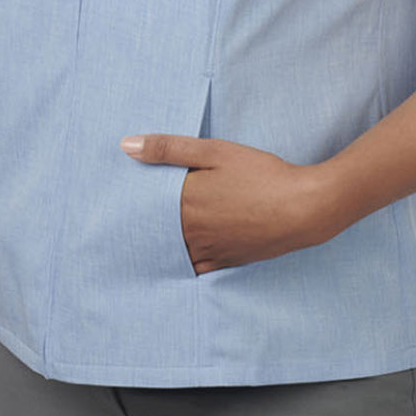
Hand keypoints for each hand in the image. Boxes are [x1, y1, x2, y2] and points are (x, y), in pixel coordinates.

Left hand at [121, 132, 328, 272]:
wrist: (304, 209)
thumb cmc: (261, 175)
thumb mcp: (216, 151)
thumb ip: (169, 149)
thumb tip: (126, 146)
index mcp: (184, 203)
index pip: (143, 208)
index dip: (128, 206)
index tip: (112, 205)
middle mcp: (191, 232)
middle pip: (154, 233)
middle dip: (140, 228)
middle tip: (118, 228)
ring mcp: (209, 251)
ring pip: (171, 254)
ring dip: (159, 247)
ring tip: (143, 243)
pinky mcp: (226, 262)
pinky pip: (194, 269)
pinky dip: (183, 264)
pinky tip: (180, 258)